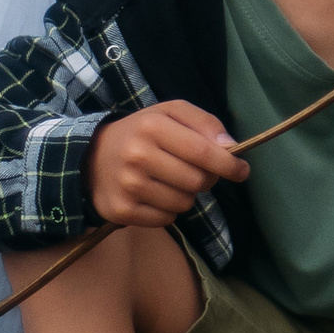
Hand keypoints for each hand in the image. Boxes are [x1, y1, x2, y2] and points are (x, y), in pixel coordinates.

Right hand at [90, 101, 246, 227]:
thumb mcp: (169, 113)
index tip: (242, 170)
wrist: (92, 158)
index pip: (203, 151)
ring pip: (185, 203)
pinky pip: (167, 219)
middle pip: (198, 181)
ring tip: (169, 180)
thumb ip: (204, 122)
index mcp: (152, 126)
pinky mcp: (122, 210)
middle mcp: (138, 156)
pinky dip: (168, 210)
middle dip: (205, 178)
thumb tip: (230, 146)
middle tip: (194, 171)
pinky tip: (154, 195)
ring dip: (186, 195)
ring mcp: (128, 186)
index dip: (228, 164)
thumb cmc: (141, 133)